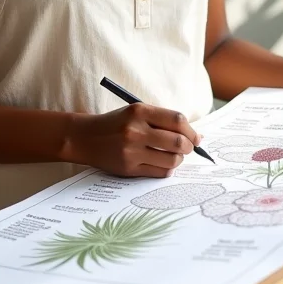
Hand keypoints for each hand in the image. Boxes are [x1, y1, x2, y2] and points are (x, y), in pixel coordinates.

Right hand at [65, 103, 201, 177]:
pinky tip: (164, 164)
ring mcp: (131, 151)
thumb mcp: (136, 112)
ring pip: (171, 159)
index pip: (177, 120)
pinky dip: (167, 169)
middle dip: (189, 147)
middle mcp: (136, 130)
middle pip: (178, 141)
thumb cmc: (117, 123)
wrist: (86, 137)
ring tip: (174, 156)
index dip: (191, 130)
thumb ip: (162, 120)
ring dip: (179, 160)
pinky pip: (159, 172)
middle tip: (189, 148)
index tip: (196, 137)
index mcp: (139, 111)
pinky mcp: (128, 168)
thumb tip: (194, 135)